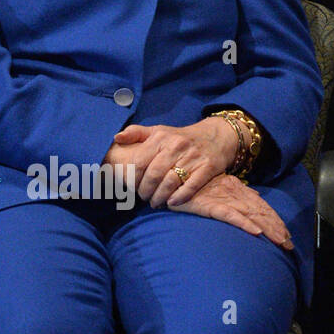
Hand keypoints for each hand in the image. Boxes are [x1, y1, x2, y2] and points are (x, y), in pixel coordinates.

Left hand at [105, 118, 239, 206]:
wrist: (216, 136)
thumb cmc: (181, 137)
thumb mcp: (159, 131)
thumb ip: (136, 133)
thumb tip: (116, 138)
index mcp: (161, 137)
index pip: (140, 162)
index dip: (133, 179)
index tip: (131, 188)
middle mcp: (176, 145)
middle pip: (154, 174)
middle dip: (145, 191)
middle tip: (143, 198)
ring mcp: (193, 157)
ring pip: (170, 182)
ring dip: (160, 197)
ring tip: (155, 203)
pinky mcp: (207, 167)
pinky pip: (191, 185)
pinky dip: (180, 197)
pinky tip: (172, 203)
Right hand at [166, 172, 293, 250]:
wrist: (171, 176)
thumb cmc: (191, 183)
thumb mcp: (218, 185)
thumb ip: (237, 192)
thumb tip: (257, 197)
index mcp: (236, 188)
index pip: (260, 206)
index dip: (274, 219)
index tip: (285, 234)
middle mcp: (234, 192)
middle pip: (260, 212)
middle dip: (276, 228)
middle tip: (289, 244)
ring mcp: (223, 198)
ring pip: (251, 215)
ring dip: (267, 228)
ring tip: (280, 241)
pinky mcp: (211, 205)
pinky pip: (231, 216)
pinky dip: (244, 224)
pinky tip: (256, 232)